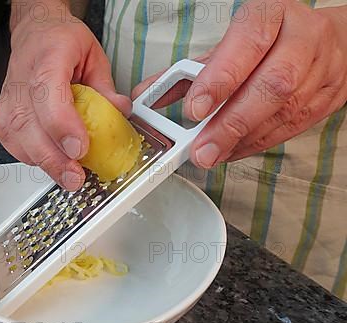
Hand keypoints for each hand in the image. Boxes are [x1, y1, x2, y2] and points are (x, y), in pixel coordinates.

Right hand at [0, 1, 130, 189]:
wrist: (34, 36)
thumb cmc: (60, 43)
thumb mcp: (93, 56)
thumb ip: (106, 88)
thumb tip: (120, 112)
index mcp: (48, 59)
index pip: (48, 96)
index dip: (62, 126)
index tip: (79, 149)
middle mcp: (21, 81)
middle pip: (30, 127)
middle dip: (54, 159)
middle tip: (75, 178)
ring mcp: (8, 103)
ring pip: (20, 142)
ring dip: (46, 163)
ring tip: (69, 175)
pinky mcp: (1, 121)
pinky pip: (16, 148)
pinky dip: (35, 159)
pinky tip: (51, 159)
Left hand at [133, 0, 346, 167]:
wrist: (325, 41)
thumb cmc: (268, 40)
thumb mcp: (226, 46)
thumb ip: (186, 72)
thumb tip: (146, 94)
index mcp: (271, 16)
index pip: (247, 44)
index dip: (220, 79)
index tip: (195, 109)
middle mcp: (301, 38)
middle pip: (271, 85)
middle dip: (231, 123)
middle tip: (201, 149)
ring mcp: (320, 68)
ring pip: (284, 111)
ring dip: (242, 139)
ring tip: (212, 154)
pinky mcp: (327, 97)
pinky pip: (292, 126)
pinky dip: (257, 143)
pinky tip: (233, 150)